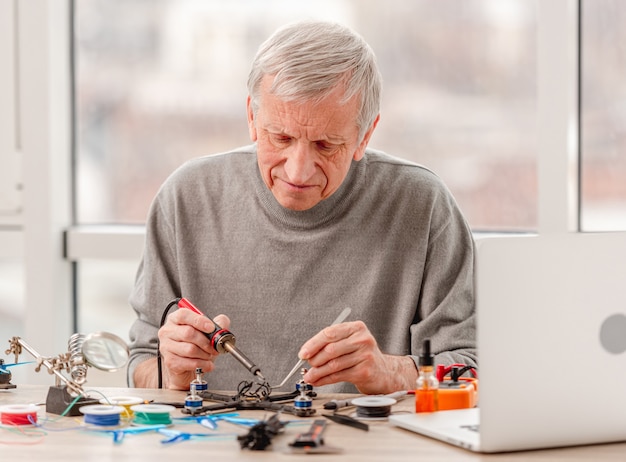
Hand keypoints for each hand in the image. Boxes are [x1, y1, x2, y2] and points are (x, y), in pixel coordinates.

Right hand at [157, 309, 230, 389]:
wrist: (185, 367)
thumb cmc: (195, 345)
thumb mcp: (208, 331)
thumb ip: (218, 323)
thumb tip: (222, 322)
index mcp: (175, 319)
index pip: (184, 315)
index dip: (199, 321)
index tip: (211, 328)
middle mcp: (168, 331)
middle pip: (188, 333)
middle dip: (206, 341)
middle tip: (214, 347)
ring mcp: (166, 347)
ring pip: (190, 349)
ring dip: (205, 354)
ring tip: (209, 355)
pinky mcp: (170, 362)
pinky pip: (190, 363)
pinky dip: (203, 364)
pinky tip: (207, 364)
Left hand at [298, 321, 417, 393]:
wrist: (385, 372)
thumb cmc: (363, 356)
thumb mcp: (350, 343)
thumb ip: (331, 344)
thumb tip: (307, 354)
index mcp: (357, 328)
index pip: (330, 333)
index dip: (313, 343)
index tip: (303, 353)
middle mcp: (362, 339)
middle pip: (330, 349)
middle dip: (314, 359)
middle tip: (306, 366)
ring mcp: (365, 355)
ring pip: (333, 364)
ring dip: (317, 372)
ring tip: (309, 376)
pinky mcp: (365, 371)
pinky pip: (338, 376)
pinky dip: (325, 380)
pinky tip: (318, 381)